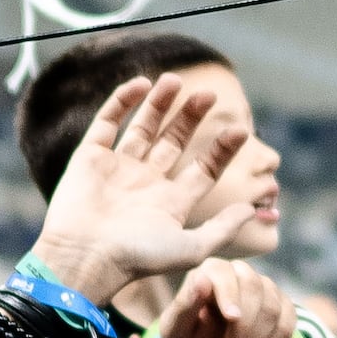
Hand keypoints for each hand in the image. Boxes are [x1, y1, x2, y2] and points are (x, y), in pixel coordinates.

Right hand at [26, 75, 261, 302]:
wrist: (84, 257)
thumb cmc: (137, 258)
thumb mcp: (190, 249)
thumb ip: (222, 229)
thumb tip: (252, 210)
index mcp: (170, 203)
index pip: (203, 169)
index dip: (222, 149)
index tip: (240, 130)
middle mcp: (145, 183)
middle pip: (174, 142)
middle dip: (191, 118)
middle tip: (208, 95)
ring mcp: (117, 168)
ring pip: (143, 128)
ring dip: (159, 104)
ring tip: (175, 79)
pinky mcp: (89, 157)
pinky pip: (107, 122)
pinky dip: (122, 101)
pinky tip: (142, 84)